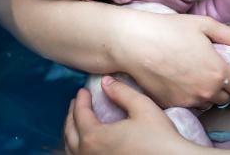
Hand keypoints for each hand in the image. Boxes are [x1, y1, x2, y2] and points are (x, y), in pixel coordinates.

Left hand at [64, 77, 189, 154]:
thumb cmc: (159, 136)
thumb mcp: (142, 107)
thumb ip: (122, 92)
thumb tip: (106, 81)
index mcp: (95, 137)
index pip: (80, 115)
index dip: (81, 101)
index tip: (83, 91)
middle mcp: (88, 154)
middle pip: (70, 133)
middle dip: (72, 116)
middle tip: (78, 103)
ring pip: (72, 150)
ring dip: (72, 133)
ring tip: (78, 122)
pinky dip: (77, 148)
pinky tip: (86, 144)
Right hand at [117, 11, 229, 107]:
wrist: (134, 43)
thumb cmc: (169, 30)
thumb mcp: (205, 25)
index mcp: (219, 72)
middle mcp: (206, 92)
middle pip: (226, 98)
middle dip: (224, 87)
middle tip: (213, 70)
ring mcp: (187, 101)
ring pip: (207, 104)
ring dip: (207, 94)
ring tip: (195, 74)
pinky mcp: (171, 105)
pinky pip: (188, 106)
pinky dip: (188, 97)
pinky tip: (180, 80)